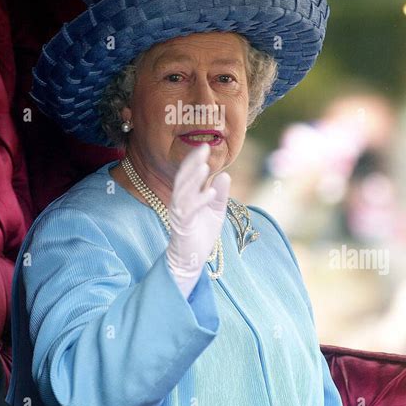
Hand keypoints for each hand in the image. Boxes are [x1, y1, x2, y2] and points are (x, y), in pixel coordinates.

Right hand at [166, 143, 230, 298]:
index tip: (205, 145)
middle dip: (192, 163)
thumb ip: (220, 194)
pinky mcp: (182, 227)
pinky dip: (199, 201)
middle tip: (203, 147)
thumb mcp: (216, 211)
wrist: (193, 260)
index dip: (195, 160)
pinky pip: (189, 211)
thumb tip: (225, 175)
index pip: (188, 174)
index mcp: (186, 196)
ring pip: (183, 192)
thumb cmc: (201, 234)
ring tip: (205, 166)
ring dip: (194, 179)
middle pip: (183, 178)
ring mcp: (179, 214)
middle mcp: (180, 202)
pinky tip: (209, 192)